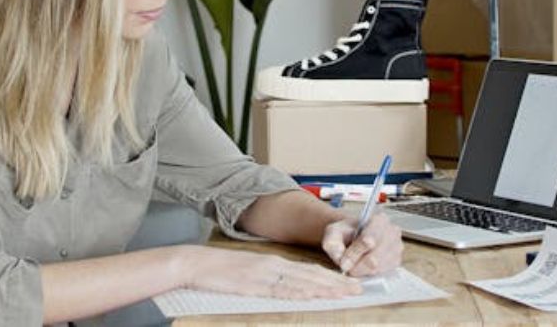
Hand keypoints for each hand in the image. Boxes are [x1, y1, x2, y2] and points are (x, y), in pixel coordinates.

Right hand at [180, 246, 361, 299]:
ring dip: (325, 288)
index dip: (331, 277)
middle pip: (312, 275)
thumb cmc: (222, 271)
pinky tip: (313, 295)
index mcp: (275, 262)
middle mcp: (275, 266)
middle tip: (358, 288)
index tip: (349, 283)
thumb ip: (269, 278)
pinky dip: (300, 292)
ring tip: (345, 293)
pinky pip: (282, 290)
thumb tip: (289, 288)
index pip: (309, 270)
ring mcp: (266, 275)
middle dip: (337, 283)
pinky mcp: (255, 284)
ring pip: (302, 281)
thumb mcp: (250, 273)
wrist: (198, 264)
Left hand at [321, 211, 402, 276]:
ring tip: (353, 265)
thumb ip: (333, 244)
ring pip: (379, 268)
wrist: (353, 236)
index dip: (354, 254)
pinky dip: (370, 274)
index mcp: (378, 220)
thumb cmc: (345, 233)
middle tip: (346, 267)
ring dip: (362, 271)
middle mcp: (392, 232)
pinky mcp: (397, 261)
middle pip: (375, 258)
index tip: (343, 262)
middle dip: (357, 265)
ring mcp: (397, 247)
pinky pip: (383, 274)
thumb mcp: (332, 233)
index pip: (368, 240)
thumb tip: (341, 259)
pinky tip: (362, 267)